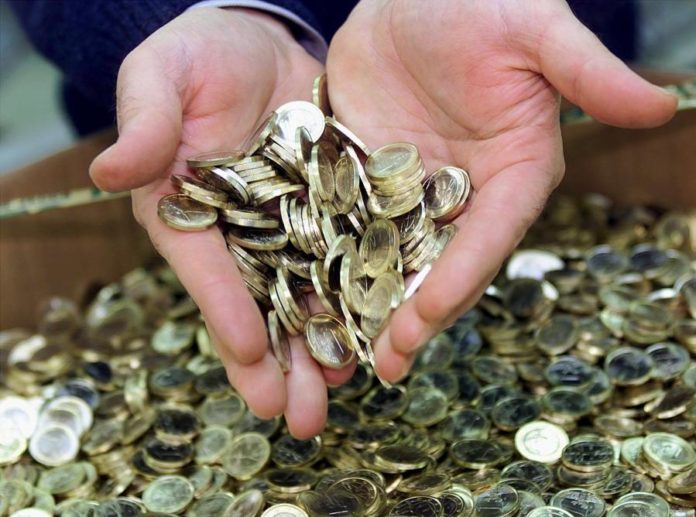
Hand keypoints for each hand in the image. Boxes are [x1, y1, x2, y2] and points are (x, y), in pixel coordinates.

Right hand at [90, 8, 351, 437]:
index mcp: (187, 209)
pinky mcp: (329, 215)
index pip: (205, 266)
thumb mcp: (165, 74)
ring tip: (338, 395)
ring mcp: (286, 229)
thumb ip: (146, 121)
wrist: (263, 42)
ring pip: (302, 298)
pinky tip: (372, 339)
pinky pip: (342, 264)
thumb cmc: (202, 54)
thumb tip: (108, 173)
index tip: (246, 353)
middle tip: (292, 416)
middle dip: (273, 362)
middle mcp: (238, 233)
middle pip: (255, 304)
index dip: (224, 309)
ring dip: (319, 350)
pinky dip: (354, 303)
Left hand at [327, 0, 676, 380]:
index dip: (460, 277)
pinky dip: (333, 258)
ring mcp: (409, 188)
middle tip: (386, 364)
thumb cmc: (482, 3)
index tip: (428, 315)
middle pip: (439, 263)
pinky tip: (312, 292)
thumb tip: (662, 105)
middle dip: (413, 314)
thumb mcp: (536, 32)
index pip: (489, 235)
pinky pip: (349, 222)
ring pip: (392, 254)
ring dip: (371, 301)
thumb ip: (588, 74)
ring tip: (347, 350)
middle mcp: (463, 192)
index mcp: (513, 173)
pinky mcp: (365, 175)